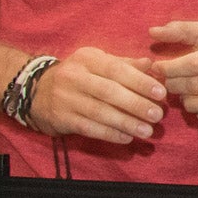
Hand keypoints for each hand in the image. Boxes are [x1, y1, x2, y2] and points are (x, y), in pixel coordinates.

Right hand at [24, 46, 165, 143]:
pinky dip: (109, 134)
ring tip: (147, 131)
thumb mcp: (97, 63)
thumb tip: (151, 64)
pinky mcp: (61, 118)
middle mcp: (74, 76)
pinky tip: (126, 138)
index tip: (161, 93)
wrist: (36, 92)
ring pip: (100, 112)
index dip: (140, 82)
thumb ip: (124, 64)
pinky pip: (88, 128)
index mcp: (87, 58)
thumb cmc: (78, 76)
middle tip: (158, 114)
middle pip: (109, 92)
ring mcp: (65, 98)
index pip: (117, 69)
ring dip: (126, 123)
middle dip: (136, 104)